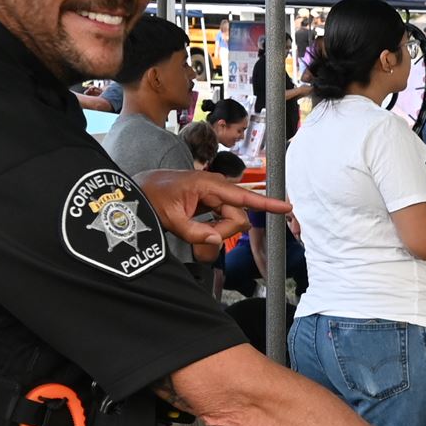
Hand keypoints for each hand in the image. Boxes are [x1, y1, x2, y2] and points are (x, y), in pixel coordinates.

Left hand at [136, 168, 291, 260]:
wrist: (138, 189)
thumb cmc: (153, 197)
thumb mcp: (171, 219)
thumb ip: (195, 233)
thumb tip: (216, 241)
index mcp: (208, 185)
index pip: (244, 197)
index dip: (267, 204)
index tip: (288, 207)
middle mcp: (215, 187)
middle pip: (236, 217)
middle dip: (223, 231)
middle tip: (198, 235)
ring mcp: (213, 195)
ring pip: (229, 220)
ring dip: (216, 231)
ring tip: (191, 230)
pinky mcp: (209, 202)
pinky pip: (221, 219)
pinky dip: (213, 228)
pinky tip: (199, 227)